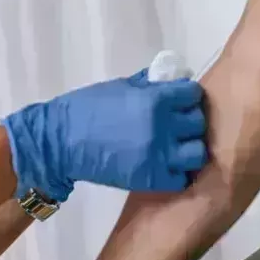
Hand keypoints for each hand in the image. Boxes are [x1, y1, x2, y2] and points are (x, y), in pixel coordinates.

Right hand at [2, 52, 207, 202]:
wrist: (61, 142)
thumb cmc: (86, 108)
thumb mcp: (120, 86)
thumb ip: (149, 84)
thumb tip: (171, 79)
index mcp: (155, 100)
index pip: (193, 94)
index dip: (186, 95)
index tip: (179, 100)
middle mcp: (163, 127)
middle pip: (198, 123)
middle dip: (188, 120)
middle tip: (175, 122)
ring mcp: (159, 156)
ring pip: (197, 153)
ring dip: (188, 148)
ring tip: (175, 146)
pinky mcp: (151, 180)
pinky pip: (180, 178)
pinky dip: (175, 172)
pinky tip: (164, 165)